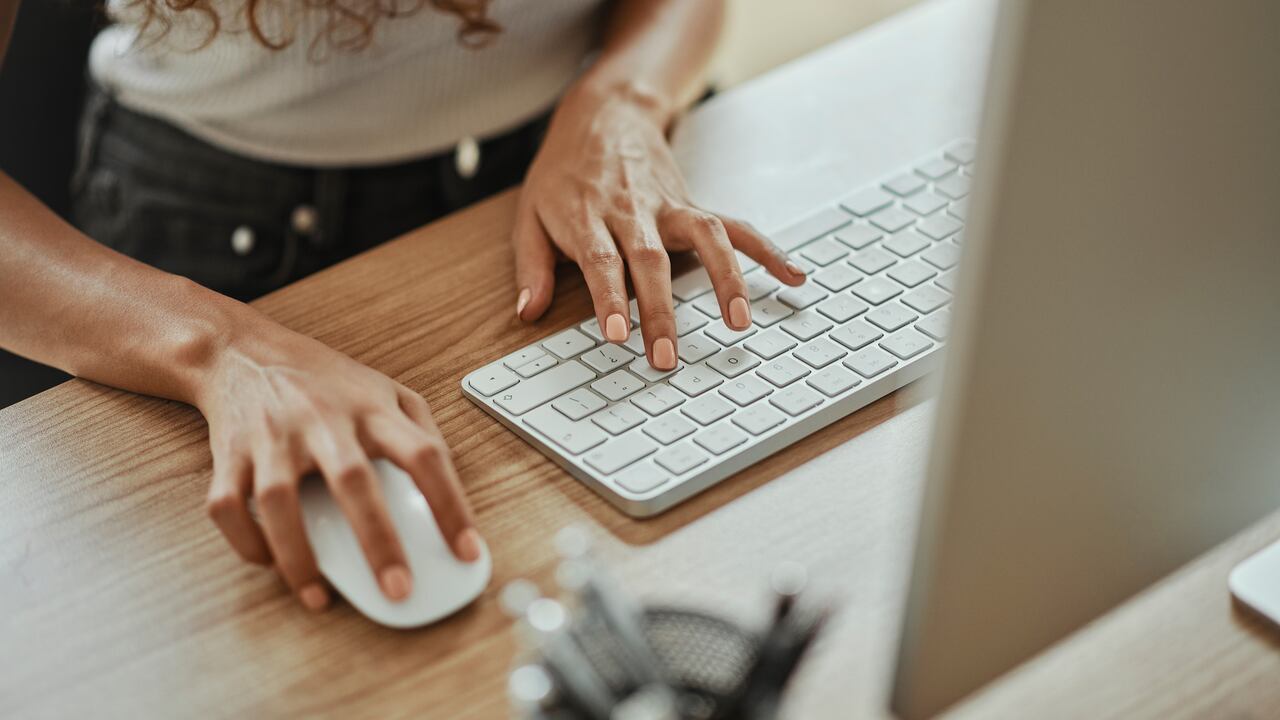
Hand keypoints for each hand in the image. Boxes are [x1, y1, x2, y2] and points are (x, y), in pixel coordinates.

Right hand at [195, 316, 479, 611]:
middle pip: (354, 480)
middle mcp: (323, 420)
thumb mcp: (385, 388)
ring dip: (299, 556)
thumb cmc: (323, 380)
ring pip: (280, 501)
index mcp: (372, 409)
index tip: (467, 551)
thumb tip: (449, 486)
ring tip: (319, 597)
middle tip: (398, 590)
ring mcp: (272, 437)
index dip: (450, 505)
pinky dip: (246, 542)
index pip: (424, 455)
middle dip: (378, 541)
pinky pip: (228, 506)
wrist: (242, 350)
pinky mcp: (230, 454)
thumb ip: (421, 429)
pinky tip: (271, 563)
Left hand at [511, 83, 806, 369]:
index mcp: (588, 215)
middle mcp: (633, 210)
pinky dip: (766, 250)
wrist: (603, 115)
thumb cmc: (564, 174)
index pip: (603, 260)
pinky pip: (735, 227)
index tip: (619, 335)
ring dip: (725, 279)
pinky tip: (792, 276)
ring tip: (739, 321)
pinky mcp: (693, 205)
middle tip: (667, 357)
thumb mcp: (530, 214)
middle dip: (660, 311)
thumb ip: (532, 266)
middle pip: (651, 261)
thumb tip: (528, 312)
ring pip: (704, 238)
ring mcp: (669, 206)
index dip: (611, 297)